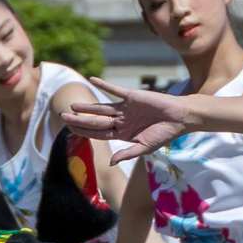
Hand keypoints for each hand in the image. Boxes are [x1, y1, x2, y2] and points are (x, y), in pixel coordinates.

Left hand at [68, 79, 196, 162]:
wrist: (179, 118)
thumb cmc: (164, 134)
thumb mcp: (145, 147)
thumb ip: (127, 154)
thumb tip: (111, 163)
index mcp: (123, 134)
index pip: (99, 133)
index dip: (85, 132)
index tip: (70, 131)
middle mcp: (121, 120)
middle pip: (96, 121)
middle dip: (80, 120)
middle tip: (63, 117)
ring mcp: (125, 108)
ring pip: (102, 108)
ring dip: (87, 107)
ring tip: (72, 106)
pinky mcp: (132, 96)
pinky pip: (115, 90)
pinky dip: (104, 85)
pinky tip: (93, 80)